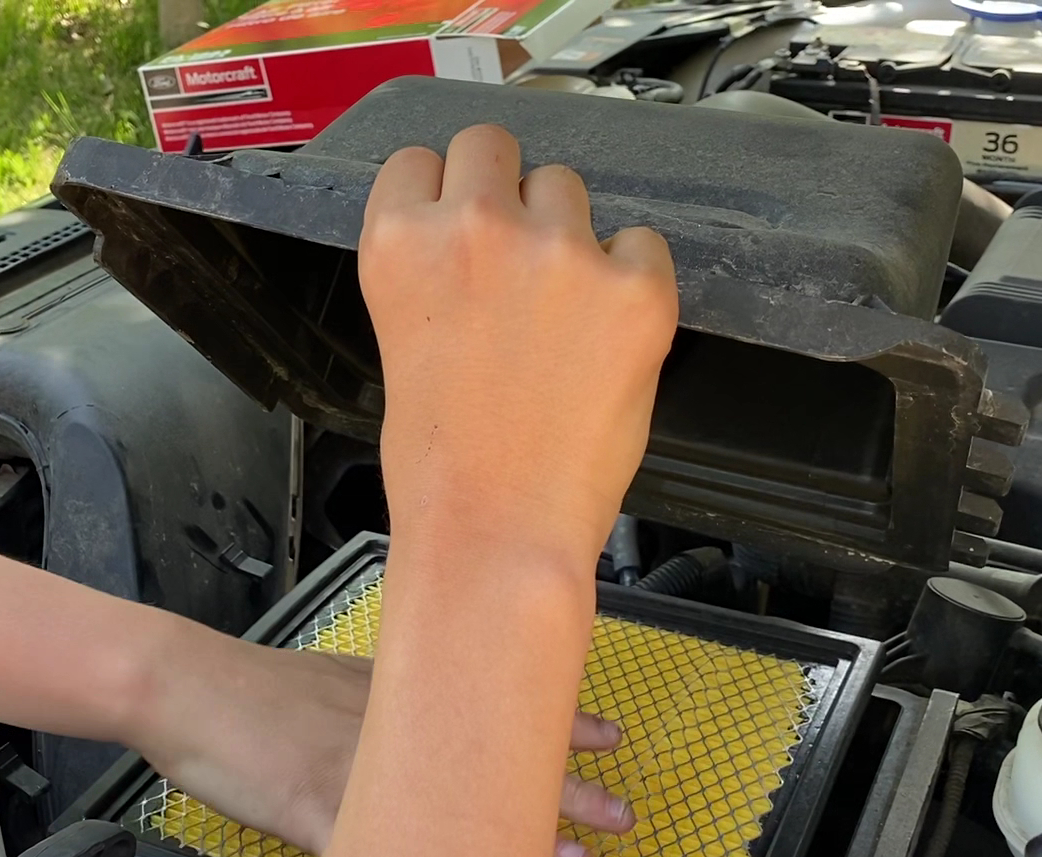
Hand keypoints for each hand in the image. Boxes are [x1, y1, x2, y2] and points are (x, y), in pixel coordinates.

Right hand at [130, 631, 635, 856]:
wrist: (191, 689)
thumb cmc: (256, 689)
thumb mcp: (337, 679)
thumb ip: (387, 699)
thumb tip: (428, 721)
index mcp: (398, 695)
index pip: (495, 706)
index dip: (555, 727)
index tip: (607, 738)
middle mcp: (393, 726)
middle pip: (494, 758)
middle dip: (564, 790)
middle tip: (618, 813)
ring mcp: (359, 769)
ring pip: (457, 808)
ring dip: (520, 839)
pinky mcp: (318, 808)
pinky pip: (381, 851)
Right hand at [359, 124, 678, 569]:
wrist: (497, 528)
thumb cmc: (442, 461)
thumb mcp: (399, 338)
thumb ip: (430, 268)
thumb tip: (473, 236)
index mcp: (400, 240)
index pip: (420, 160)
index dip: (441, 197)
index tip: (455, 229)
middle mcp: (476, 225)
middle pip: (493, 143)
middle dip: (503, 190)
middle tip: (513, 257)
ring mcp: (562, 249)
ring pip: (567, 186)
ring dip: (566, 233)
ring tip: (559, 316)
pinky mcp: (636, 284)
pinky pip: (642, 242)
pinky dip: (629, 280)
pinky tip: (604, 337)